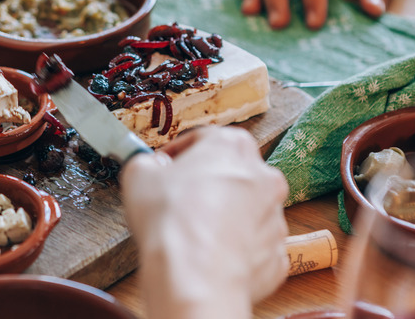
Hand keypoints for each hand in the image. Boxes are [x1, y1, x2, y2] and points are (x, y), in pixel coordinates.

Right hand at [120, 127, 288, 317]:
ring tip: (192, 232)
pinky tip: (209, 255)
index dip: (178, 153)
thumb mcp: (137, 174)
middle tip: (177, 199)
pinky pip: (253, 245)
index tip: (163, 167)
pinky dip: (234, 248)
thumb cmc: (171, 221)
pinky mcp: (277, 253)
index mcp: (232, 146)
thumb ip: (146, 162)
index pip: (204, 138)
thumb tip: (150, 167)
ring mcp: (275, 217)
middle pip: (231, 172)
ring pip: (246, 210)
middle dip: (206, 184)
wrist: (195, 277)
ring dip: (223, 216)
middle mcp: (264, 177)